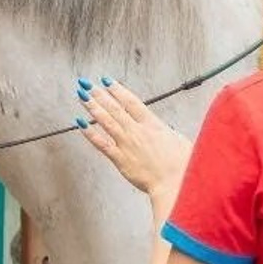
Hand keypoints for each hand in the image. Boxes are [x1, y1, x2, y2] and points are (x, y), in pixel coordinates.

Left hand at [75, 79, 190, 198]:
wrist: (174, 182)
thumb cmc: (182, 164)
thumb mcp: (179, 140)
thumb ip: (167, 132)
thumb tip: (164, 128)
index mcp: (152, 124)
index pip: (131, 102)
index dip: (118, 90)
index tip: (107, 81)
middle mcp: (137, 131)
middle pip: (115, 108)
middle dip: (99, 94)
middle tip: (87, 83)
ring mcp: (127, 144)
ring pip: (106, 121)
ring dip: (93, 107)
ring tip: (82, 95)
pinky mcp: (120, 159)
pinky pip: (101, 144)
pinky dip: (90, 133)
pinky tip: (80, 124)